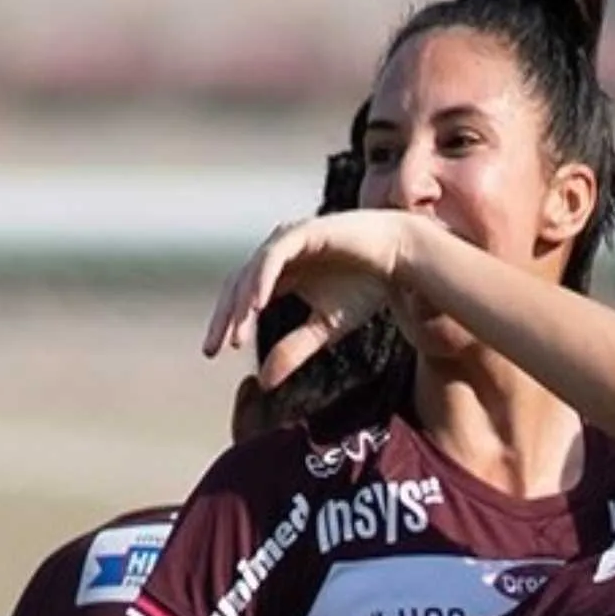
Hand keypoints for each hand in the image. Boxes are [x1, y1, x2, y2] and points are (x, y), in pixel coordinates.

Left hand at [202, 210, 418, 384]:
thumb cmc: (368, 287)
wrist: (401, 257)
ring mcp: (287, 239)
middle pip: (238, 285)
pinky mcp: (302, 231)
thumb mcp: (326, 328)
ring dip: (242, 305)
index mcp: (281, 271)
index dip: (227, 323)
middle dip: (225, 318)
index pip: (243, 297)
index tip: (215, 353)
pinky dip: (263, 280)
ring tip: (236, 336)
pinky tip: (257, 306)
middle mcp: (278, 253)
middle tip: (214, 349)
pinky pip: (274, 257)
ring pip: (252, 272)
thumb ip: (294, 350)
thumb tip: (264, 384)